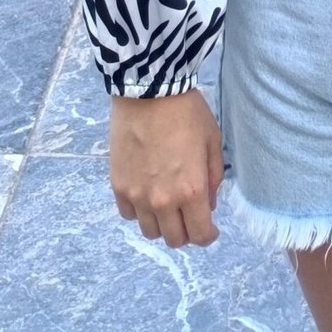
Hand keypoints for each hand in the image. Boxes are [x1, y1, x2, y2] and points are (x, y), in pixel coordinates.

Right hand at [109, 88, 223, 246]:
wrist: (149, 92)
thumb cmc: (187, 112)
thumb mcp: (212, 140)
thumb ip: (214, 177)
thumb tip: (209, 203)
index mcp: (191, 191)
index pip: (199, 235)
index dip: (208, 236)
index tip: (211, 230)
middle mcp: (163, 201)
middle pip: (174, 239)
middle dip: (186, 232)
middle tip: (190, 216)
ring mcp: (137, 196)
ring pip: (150, 231)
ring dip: (163, 224)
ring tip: (168, 206)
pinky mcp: (118, 187)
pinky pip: (129, 214)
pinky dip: (140, 211)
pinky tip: (147, 194)